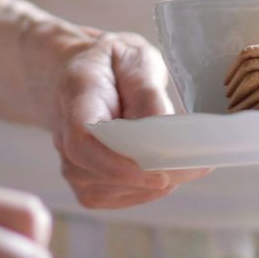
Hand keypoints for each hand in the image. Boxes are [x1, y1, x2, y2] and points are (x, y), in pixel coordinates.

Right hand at [29, 24, 210, 209]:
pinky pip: (113, 198)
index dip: (116, 165)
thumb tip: (162, 128)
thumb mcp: (135, 59)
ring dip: (150, 185)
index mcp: (75, 94)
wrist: (85, 75)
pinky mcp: (83, 181)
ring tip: (183, 165)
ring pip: (108, 190)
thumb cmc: (114, 65)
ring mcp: (69, 161)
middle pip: (97, 172)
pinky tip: (161, 172)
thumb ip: (147, 90)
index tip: (157, 175)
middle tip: (196, 166)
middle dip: (149, 176)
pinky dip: (144, 191)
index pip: (81, 139)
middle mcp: (62, 133)